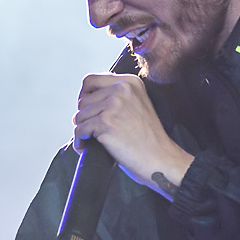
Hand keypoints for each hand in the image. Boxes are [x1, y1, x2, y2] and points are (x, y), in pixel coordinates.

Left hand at [73, 74, 193, 198]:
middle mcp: (121, 89)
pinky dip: (80, 142)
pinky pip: (79, 130)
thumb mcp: (138, 105)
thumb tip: (81, 103)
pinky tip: (86, 147)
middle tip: (91, 130)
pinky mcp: (106, 122)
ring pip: (79, 115)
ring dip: (82, 130)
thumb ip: (116, 97)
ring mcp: (114, 104)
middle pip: (83, 99)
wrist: (160, 159)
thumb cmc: (149, 138)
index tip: (88, 111)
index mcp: (129, 82)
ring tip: (91, 140)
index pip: (91, 81)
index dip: (84, 97)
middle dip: (84, 117)